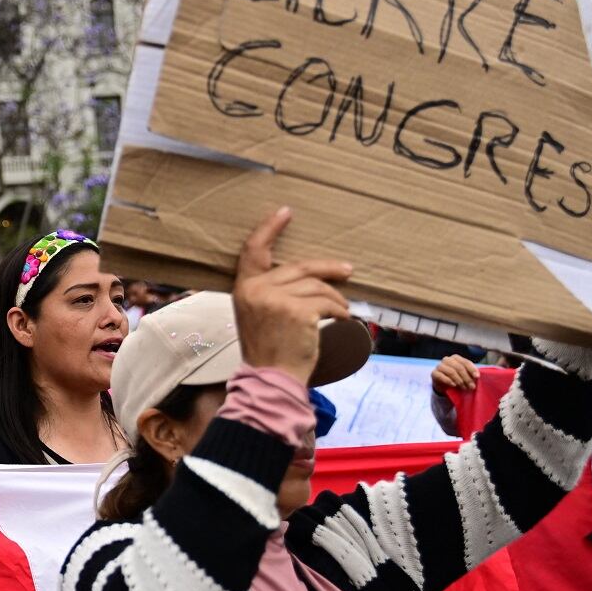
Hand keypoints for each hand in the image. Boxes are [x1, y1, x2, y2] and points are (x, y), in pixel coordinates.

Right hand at [232, 208, 353, 384]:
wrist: (271, 378)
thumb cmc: (268, 351)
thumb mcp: (257, 315)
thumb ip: (269, 292)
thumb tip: (305, 275)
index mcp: (243, 288)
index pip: (254, 250)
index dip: (270, 228)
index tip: (286, 212)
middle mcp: (257, 289)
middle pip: (300, 267)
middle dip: (328, 268)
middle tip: (347, 270)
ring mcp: (276, 299)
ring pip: (317, 286)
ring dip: (335, 298)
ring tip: (342, 310)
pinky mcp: (297, 311)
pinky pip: (327, 302)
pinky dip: (339, 311)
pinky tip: (342, 320)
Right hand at [430, 354, 478, 397]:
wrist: (443, 385)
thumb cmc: (456, 378)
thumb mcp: (464, 374)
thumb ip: (470, 373)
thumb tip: (477, 376)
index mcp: (456, 358)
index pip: (465, 362)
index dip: (472, 369)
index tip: (477, 377)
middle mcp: (447, 360)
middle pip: (459, 367)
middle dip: (467, 378)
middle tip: (471, 386)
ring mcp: (439, 366)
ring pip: (451, 372)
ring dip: (459, 381)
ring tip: (464, 388)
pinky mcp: (434, 373)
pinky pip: (441, 376)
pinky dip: (449, 381)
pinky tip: (454, 385)